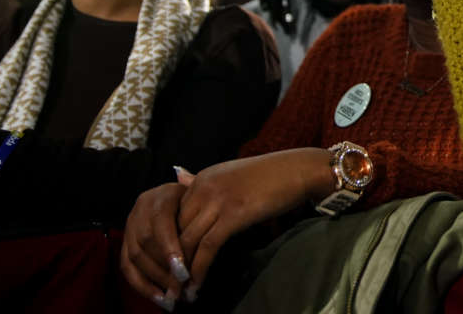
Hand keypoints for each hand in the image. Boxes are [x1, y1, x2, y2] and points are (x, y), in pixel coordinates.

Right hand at [120, 182, 189, 310]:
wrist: (172, 197)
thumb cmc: (193, 198)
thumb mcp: (197, 192)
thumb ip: (194, 189)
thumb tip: (182, 173)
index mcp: (159, 197)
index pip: (160, 223)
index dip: (170, 248)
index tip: (183, 270)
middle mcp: (139, 211)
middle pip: (146, 244)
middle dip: (164, 269)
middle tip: (181, 288)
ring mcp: (129, 228)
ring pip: (136, 257)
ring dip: (155, 280)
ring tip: (172, 298)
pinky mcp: (124, 243)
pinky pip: (127, 267)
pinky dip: (141, 285)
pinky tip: (157, 297)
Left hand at [175, 148, 332, 292]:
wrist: (299, 169)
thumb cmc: (270, 176)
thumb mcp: (231, 176)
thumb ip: (204, 184)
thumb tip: (179, 176)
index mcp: (201, 179)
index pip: (170, 217)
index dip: (165, 245)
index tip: (164, 268)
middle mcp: (203, 187)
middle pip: (173, 230)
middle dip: (167, 262)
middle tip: (167, 287)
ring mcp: (218, 200)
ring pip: (186, 241)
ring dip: (180, 272)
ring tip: (180, 293)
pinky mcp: (234, 214)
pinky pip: (208, 246)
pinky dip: (199, 269)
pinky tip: (197, 285)